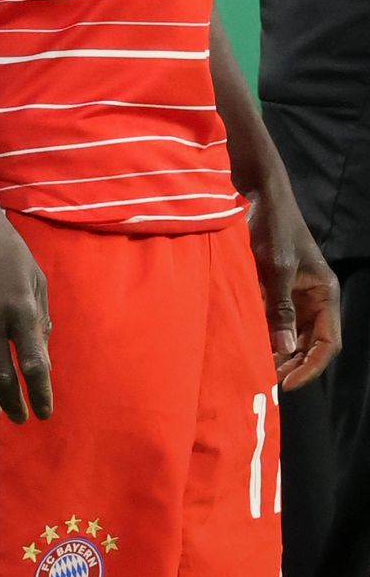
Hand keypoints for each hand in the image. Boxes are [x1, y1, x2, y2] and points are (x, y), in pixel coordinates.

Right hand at [0, 207, 52, 422]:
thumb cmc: (5, 248)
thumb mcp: (34, 278)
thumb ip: (40, 320)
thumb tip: (43, 363)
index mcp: (20, 308)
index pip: (34, 365)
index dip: (40, 395)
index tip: (44, 413)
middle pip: (2, 381)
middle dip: (13, 407)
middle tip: (19, 418)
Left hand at [245, 169, 340, 390]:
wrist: (258, 193)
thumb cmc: (273, 226)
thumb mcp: (277, 266)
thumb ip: (280, 307)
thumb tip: (283, 350)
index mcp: (325, 293)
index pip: (327, 343)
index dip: (310, 367)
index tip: (287, 383)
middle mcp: (314, 297)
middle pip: (309, 343)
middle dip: (291, 363)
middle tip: (265, 376)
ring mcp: (295, 293)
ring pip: (291, 333)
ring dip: (277, 350)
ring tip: (256, 364)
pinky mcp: (275, 287)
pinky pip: (275, 318)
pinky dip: (265, 332)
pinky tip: (250, 342)